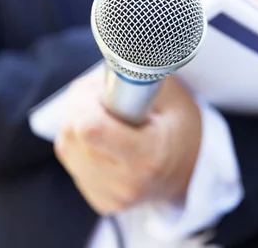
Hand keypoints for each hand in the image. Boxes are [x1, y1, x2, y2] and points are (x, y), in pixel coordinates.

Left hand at [53, 67, 201, 214]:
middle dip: (83, 107)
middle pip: (73, 132)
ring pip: (66, 144)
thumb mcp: (169, 93)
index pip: (89, 129)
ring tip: (109, 120)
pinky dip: (81, 144)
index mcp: (148, 156)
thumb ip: (136, 77)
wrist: (191, 169)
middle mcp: (127, 183)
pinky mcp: (101, 201)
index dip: (89, 101)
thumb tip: (106, 56)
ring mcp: (112, 197)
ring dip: (79, 124)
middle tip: (110, 102)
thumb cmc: (180, 124)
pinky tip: (106, 141)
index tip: (107, 93)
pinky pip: (71, 160)